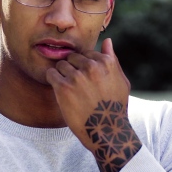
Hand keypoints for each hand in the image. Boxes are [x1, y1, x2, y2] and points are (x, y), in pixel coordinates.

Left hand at [46, 38, 141, 171]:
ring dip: (62, 74)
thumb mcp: (121, 81)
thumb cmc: (115, 107)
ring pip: (60, 64)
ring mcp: (76, 76)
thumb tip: (107, 40)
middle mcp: (91, 66)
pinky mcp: (63, 87)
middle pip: (72, 56)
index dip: (84, 65)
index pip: (86, 52)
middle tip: (76, 83)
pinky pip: (51, 74)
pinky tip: (60, 89)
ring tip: (69, 88)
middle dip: (72, 67)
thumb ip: (113, 59)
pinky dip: (52, 79)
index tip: (85, 77)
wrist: (106, 131)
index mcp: (106, 62)